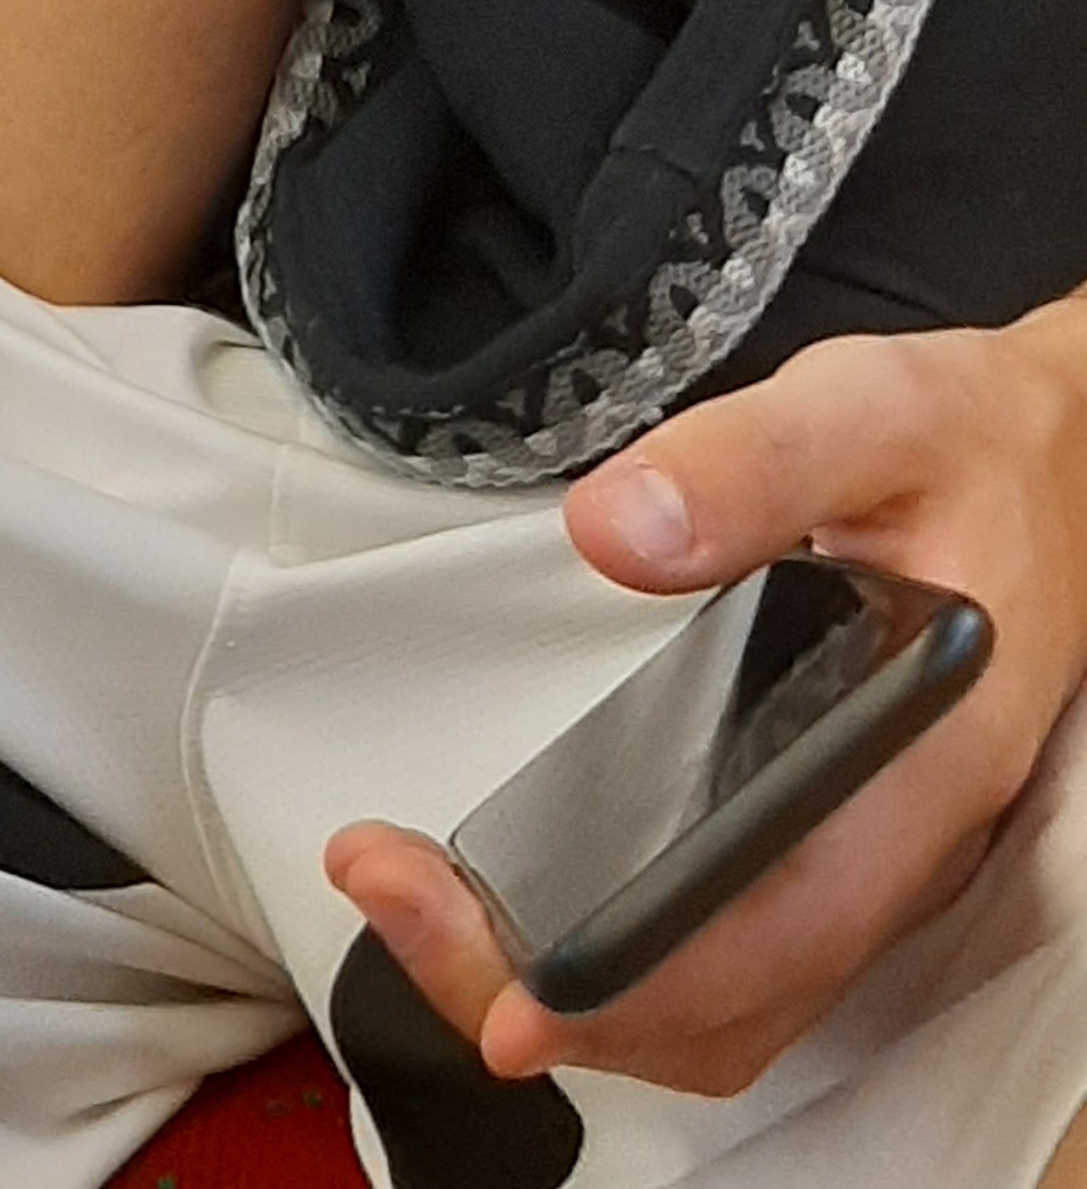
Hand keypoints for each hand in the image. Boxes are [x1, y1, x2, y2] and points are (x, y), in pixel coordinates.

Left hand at [325, 310, 1086, 1098]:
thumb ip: (753, 462)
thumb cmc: (971, 441)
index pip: (776, 932)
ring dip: (570, 986)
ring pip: (722, 1003)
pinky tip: (513, 894)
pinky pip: (726, 957)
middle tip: (393, 890)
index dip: (639, 984)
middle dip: (551, 989)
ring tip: (423, 898)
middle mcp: (895, 848)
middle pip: (727, 1004)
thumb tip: (614, 530)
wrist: (1057, 465)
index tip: (504, 980)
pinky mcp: (827, 842)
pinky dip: (614, 959)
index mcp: (919, 764)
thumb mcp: (874, 409)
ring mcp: (863, 859)